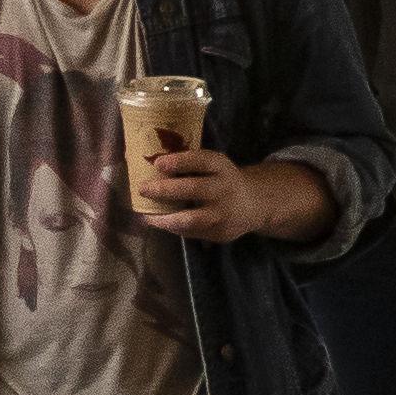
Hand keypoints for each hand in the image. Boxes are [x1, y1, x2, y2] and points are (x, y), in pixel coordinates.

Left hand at [134, 145, 305, 243]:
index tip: (158, 163)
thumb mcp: (214, 167)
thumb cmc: (222, 180)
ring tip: (146, 216)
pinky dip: (173, 228)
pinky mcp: (220, 233)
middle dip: (165, 190)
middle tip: (143, 189)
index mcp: (221, 167)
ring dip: (165, 218)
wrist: (253, 204)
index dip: (179, 161)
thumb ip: (191, 166)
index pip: (201, 161)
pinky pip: (192, 232)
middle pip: (194, 189)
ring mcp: (223, 214)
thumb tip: (152, 165)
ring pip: (192, 218)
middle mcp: (224, 189)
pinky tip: (160, 223)